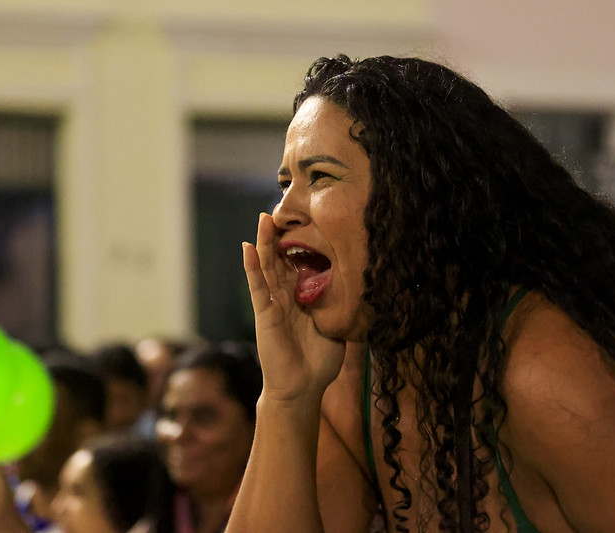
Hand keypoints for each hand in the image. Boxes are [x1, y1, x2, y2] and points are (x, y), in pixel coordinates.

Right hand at [243, 213, 346, 403]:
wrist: (302, 389)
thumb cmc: (319, 363)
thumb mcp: (337, 329)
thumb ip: (342, 309)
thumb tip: (366, 293)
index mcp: (302, 299)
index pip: (299, 265)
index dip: (301, 244)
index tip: (307, 220)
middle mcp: (285, 297)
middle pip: (280, 260)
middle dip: (280, 236)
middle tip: (281, 210)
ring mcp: (273, 304)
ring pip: (267, 267)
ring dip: (264, 242)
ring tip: (263, 218)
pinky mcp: (264, 313)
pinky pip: (257, 286)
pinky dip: (252, 266)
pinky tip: (248, 247)